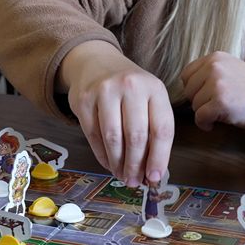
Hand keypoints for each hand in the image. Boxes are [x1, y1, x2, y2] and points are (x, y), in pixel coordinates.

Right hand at [59, 41, 173, 185]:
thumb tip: (152, 171)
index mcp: (154, 88)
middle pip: (136, 136)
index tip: (154, 177)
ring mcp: (105, 91)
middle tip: (134, 181)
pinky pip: (93, 135)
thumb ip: (153, 129)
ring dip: (118, 163)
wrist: (96, 62)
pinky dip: (102, 155)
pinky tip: (109, 164)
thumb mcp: (149, 99)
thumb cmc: (129, 88)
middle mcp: (131, 86)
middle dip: (135, 165)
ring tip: (122, 175)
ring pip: (113, 138)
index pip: (161, 128)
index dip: (159, 157)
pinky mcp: (84, 100)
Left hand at [180, 52, 244, 131]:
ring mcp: (216, 84)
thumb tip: (186, 85)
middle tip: (214, 105)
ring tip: (219, 111)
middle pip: (189, 91)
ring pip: (194, 105)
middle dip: (198, 101)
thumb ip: (208, 70)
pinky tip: (214, 123)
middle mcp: (214, 67)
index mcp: (214, 58)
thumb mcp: (228, 67)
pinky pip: (200, 117)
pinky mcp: (219, 102)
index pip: (186, 74)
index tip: (205, 95)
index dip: (193, 88)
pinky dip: (204, 124)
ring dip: (204, 112)